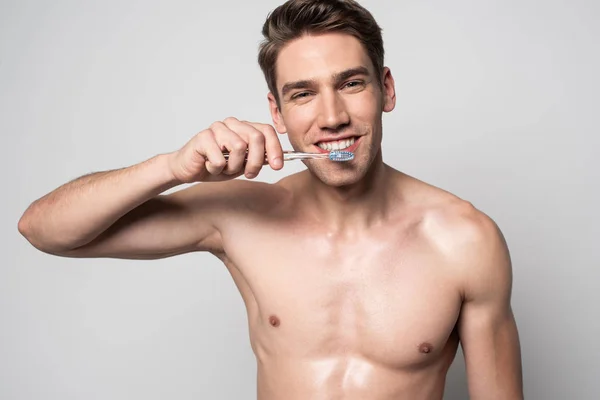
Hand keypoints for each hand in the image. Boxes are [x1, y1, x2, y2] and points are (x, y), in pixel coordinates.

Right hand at [168, 117, 283, 182]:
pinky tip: (209, 165)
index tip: (278, 166)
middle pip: (256, 137)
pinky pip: (220, 158)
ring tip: (223, 168)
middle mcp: (231, 124)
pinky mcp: (203, 137)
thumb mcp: (243, 164)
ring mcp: (217, 128)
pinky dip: (217, 169)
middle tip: (249, 174)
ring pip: (239, 147)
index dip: (275, 149)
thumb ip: (258, 159)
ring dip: (233, 166)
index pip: (266, 131)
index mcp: (243, 127)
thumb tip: (277, 159)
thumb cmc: (216, 165)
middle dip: (256, 161)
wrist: (189, 169)